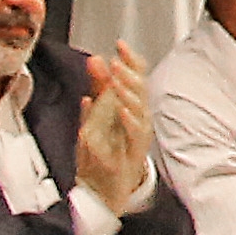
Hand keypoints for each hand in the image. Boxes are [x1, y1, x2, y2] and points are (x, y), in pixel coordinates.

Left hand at [73, 49, 158, 207]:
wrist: (100, 189)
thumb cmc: (101, 152)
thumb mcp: (95, 114)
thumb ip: (98, 88)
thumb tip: (95, 59)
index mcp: (129, 106)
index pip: (135, 78)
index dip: (130, 61)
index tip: (120, 45)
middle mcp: (138, 118)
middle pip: (140, 89)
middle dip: (129, 73)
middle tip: (116, 62)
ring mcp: (138, 134)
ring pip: (140, 108)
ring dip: (128, 93)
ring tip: (118, 80)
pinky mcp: (135, 151)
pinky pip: (136, 133)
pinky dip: (129, 120)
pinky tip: (122, 110)